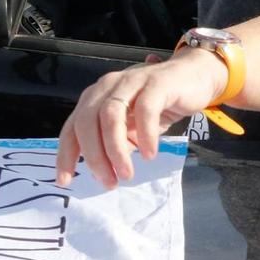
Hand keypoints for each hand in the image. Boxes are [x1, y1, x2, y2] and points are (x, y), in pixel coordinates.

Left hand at [57, 49, 225, 187]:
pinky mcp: (156, 83)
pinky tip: (150, 154)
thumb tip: (101, 173)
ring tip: (127, 173)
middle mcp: (107, 87)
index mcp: (95, 98)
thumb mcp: (130, 127)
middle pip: (87, 122)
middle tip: (108, 182)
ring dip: (116, 149)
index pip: (72, 127)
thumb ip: (114, 143)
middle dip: (94, 156)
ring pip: (111, 116)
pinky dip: (145, 135)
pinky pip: (145, 110)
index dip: (66, 155)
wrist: (194, 77)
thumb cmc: (158, 104)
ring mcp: (130, 82)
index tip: (65, 181)